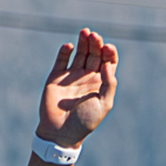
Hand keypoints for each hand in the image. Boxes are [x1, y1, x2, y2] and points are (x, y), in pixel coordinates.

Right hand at [37, 29, 116, 147]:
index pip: (108, 61)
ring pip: (79, 53)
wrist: (60, 133)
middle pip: (94, 54)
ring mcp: (71, 76)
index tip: (107, 48)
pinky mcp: (56, 77)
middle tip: (95, 36)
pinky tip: (69, 47)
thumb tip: (108, 64)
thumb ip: (109, 84)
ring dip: (83, 42)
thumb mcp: (104, 105)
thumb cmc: (85, 121)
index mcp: (101, 83)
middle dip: (96, 43)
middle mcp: (87, 77)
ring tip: (85, 32)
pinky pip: (61, 60)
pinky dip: (64, 51)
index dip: (109, 52)